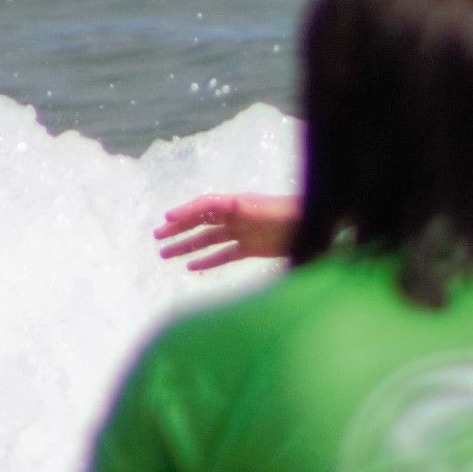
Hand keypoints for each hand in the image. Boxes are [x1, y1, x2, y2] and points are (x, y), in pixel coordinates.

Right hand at [154, 193, 299, 271]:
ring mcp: (242, 233)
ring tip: (166, 255)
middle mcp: (236, 217)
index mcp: (237, 204)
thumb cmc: (291, 214)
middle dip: (179, 229)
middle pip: (201, 222)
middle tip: (157, 238)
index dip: (186, 212)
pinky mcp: (251, 249)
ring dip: (187, 246)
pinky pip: (224, 255)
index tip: (167, 220)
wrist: (314, 225)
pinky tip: (192, 267)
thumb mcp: (267, 210)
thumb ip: (248, 208)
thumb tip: (230, 205)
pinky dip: (208, 261)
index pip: (205, 206)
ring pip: (208, 240)